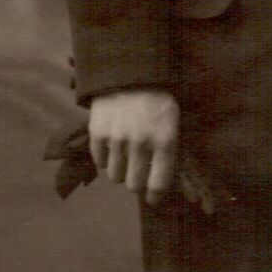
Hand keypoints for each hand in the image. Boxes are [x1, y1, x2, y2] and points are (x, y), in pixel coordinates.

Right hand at [88, 90, 179, 205]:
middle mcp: (140, 144)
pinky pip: (100, 162)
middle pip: (134, 185)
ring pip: (115, 177)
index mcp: (165, 141)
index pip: (158, 184)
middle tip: (138, 176)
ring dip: (121, 172)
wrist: (130, 72)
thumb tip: (162, 180)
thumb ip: (169, 151)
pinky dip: (106, 159)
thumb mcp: (173, 122)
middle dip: (137, 184)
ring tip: (125, 159)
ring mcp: (117, 139)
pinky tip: (113, 147)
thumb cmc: (158, 100)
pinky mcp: (98, 133)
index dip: (155, 196)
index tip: (153, 199)